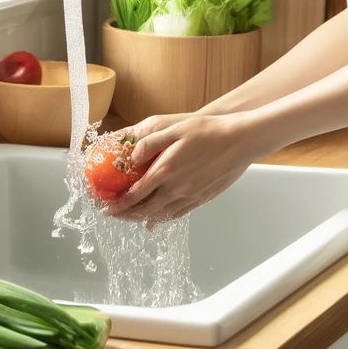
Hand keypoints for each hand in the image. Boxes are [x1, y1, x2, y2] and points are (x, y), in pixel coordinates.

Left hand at [107, 113, 257, 224]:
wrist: (241, 141)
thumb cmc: (208, 131)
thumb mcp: (175, 129)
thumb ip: (150, 143)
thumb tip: (132, 157)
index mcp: (165, 171)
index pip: (135, 195)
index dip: (118, 204)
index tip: (106, 208)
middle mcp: (176, 189)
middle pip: (145, 210)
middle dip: (127, 215)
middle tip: (115, 215)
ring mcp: (190, 196)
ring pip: (161, 215)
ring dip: (144, 218)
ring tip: (133, 218)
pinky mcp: (203, 198)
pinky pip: (179, 214)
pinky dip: (164, 218)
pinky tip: (159, 218)